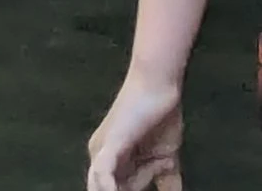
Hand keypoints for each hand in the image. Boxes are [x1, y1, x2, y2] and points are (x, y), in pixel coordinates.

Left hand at [88, 72, 183, 189]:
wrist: (159, 87)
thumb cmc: (161, 118)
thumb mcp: (166, 161)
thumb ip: (167, 184)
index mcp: (113, 165)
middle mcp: (100, 159)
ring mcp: (101, 152)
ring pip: (99, 187)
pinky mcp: (107, 145)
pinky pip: (102, 175)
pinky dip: (107, 190)